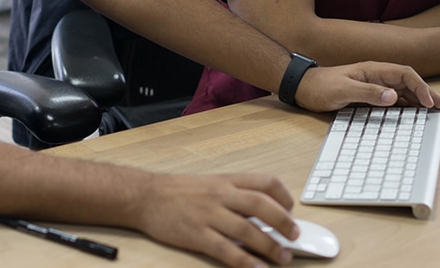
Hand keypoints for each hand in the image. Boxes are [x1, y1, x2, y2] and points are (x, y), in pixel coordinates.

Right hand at [133, 172, 298, 267]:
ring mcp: (208, 214)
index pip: (264, 182)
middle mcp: (220, 194)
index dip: (283, 196)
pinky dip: (245, 262)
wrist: (145, 196)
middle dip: (284, 223)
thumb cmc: (178, 191)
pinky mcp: (196, 235)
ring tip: (283, 258)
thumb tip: (262, 212)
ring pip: (248, 230)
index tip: (291, 209)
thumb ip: (234, 194)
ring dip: (270, 246)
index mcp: (226, 180)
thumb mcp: (210, 182)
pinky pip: (226, 250)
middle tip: (295, 237)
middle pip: (262, 206)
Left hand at [295, 62, 439, 111]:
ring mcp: (373, 85)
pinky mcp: (368, 96)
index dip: (420, 87)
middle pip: (408, 82)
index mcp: (373, 69)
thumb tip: (393, 97)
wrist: (302, 87)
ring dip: (418, 100)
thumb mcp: (343, 90)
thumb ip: (368, 93)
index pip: (405, 74)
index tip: (429, 102)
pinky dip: (406, 106)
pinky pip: (393, 100)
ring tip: (434, 111)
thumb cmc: (320, 87)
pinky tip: (412, 115)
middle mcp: (377, 76)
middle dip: (427, 93)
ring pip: (403, 92)